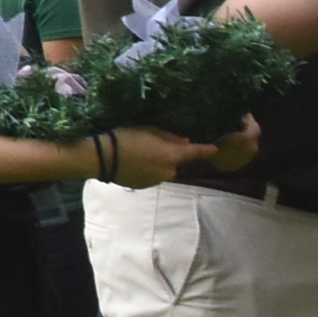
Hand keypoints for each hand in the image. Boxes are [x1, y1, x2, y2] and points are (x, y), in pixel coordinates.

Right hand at [100, 118, 258, 185]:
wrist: (102, 158)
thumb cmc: (126, 138)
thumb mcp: (148, 130)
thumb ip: (170, 137)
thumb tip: (185, 142)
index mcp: (173, 155)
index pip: (196, 152)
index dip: (206, 149)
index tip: (215, 148)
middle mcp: (169, 171)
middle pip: (177, 163)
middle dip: (173, 155)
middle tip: (159, 145)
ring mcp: (156, 180)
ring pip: (164, 170)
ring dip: (160, 163)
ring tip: (142, 153)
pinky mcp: (144, 186)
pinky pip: (152, 176)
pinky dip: (149, 169)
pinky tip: (135, 162)